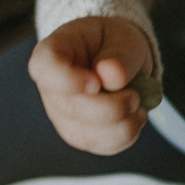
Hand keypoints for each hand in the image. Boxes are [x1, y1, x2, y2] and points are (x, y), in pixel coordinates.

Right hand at [28, 16, 153, 153]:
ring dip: (122, 126)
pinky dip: (126, 136)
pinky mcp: (79, 133)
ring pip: (85, 135)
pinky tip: (136, 118)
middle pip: (70, 108)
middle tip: (135, 96)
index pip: (45, 67)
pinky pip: (100, 145)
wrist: (120, 62)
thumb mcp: (124, 39)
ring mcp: (62, 114)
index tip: (96, 82)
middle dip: (111, 108)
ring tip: (139, 106)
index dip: (68, 79)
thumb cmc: (115, 45)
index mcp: (54, 51)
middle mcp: (51, 87)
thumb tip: (112, 76)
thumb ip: (120, 55)